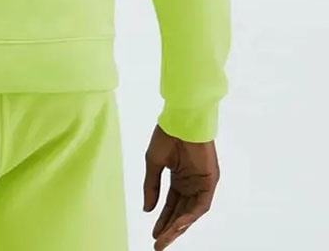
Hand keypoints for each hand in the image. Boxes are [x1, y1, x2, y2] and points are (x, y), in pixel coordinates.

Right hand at [143, 124, 219, 249]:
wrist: (181, 120)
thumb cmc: (167, 136)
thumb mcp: (154, 163)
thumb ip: (151, 186)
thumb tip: (147, 209)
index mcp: (178, 178)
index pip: (170, 205)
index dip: (162, 219)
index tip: (154, 234)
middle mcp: (191, 184)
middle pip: (180, 212)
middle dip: (169, 229)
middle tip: (158, 244)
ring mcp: (201, 183)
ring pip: (191, 212)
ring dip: (179, 226)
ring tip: (165, 238)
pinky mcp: (210, 181)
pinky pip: (201, 204)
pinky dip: (190, 215)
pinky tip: (179, 224)